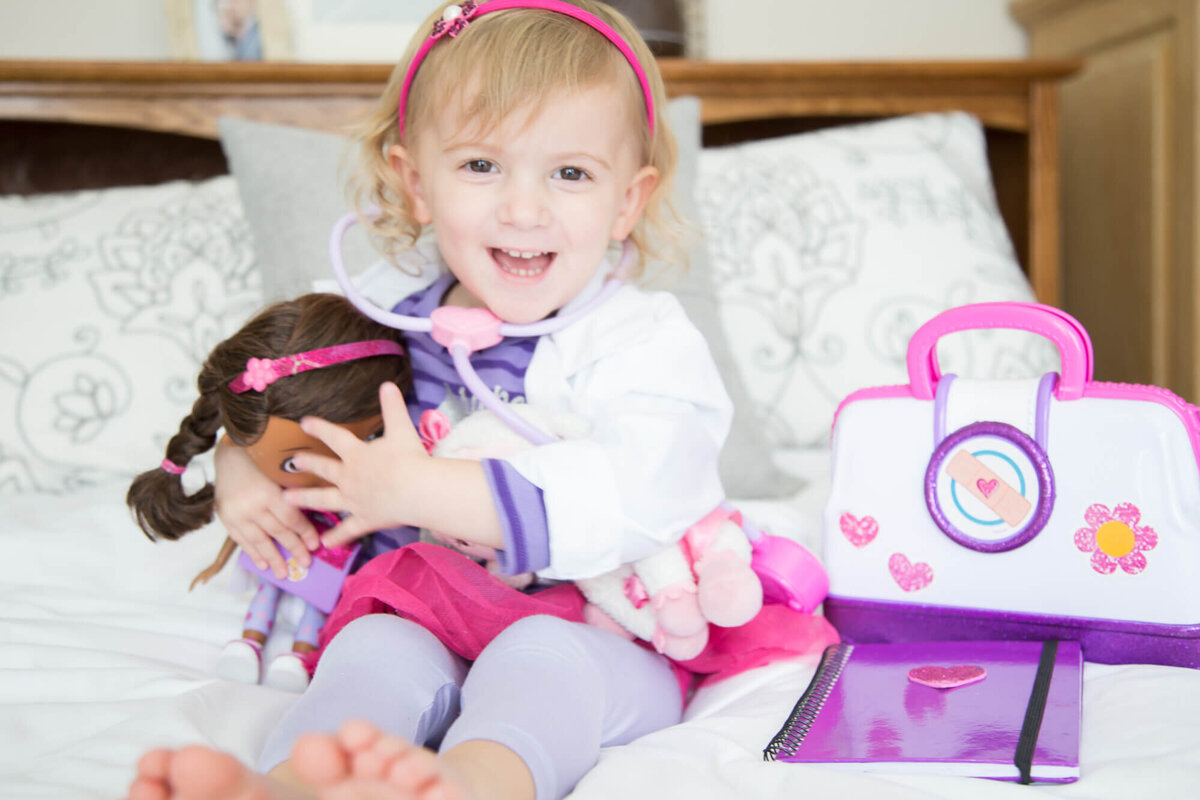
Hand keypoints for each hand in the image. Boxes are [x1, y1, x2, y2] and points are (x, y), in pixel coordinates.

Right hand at [213, 436, 318, 577]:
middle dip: (293, 549)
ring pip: (259, 541)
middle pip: (277, 533)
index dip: (305, 533)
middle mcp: (251, 506)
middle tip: (306, 563)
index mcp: (268, 492)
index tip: (316, 544)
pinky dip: (253, 553)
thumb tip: (313, 513)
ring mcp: (236, 514)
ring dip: (273, 559)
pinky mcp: (225, 518)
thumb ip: (293, 492)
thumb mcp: (281, 471)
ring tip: (284, 573)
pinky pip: (241, 540)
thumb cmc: (262, 459)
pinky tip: (263, 564)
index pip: (291, 519)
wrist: (229, 452)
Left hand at [283, 382, 427, 545]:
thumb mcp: (401, 428)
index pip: (334, 437)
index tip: (303, 423)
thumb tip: (387, 383)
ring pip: (324, 500)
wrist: (415, 490)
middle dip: (307, 464)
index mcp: (357, 454)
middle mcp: (349, 477)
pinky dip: (337, 537)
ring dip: (305, 500)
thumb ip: (393, 406)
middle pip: (323, 469)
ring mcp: (354, 500)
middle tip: (291, 462)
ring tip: (287, 500)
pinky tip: (325, 544)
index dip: (319, 428)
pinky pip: (348, 530)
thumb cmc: (409, 458)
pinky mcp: (364, 519)